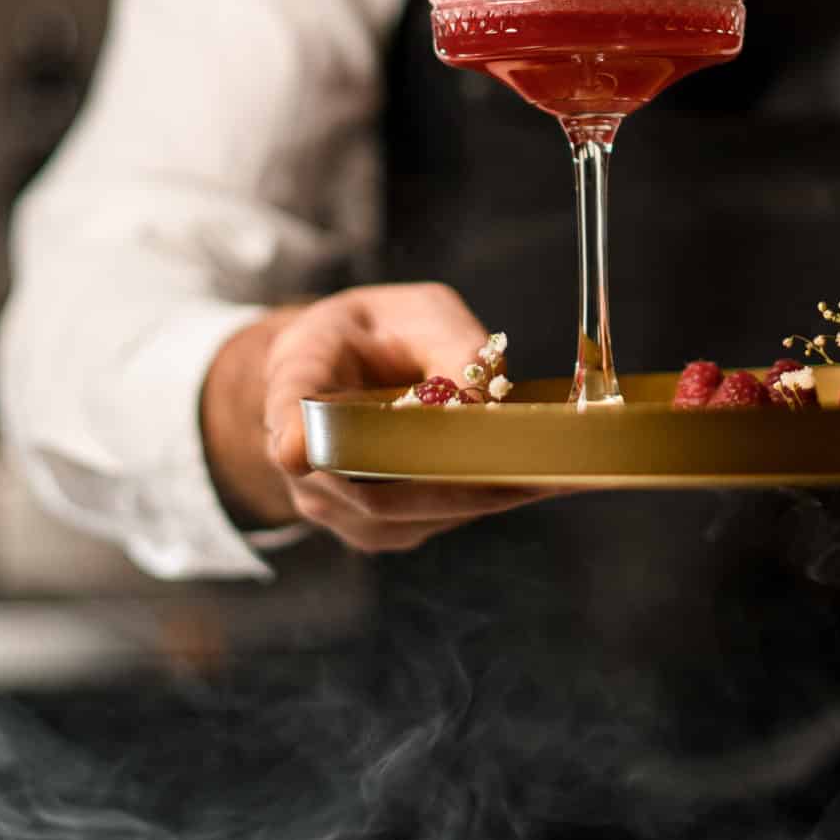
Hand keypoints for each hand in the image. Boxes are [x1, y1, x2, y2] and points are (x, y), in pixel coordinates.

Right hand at [204, 282, 554, 555]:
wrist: (337, 374)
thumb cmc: (377, 335)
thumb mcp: (415, 311)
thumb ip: (447, 343)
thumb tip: (480, 398)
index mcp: (298, 382)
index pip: (286, 413)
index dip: (294, 434)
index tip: (296, 447)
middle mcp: (304, 459)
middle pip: (373, 486)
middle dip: (459, 482)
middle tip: (533, 473)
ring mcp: (335, 504)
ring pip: (409, 513)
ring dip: (480, 498)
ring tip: (553, 477)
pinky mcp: (373, 527)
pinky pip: (426, 520)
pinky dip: (479, 502)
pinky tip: (531, 484)